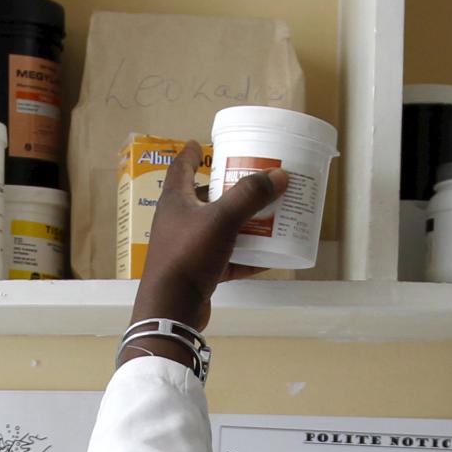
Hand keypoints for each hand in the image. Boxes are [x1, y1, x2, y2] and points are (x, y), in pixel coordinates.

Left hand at [121, 142, 287, 361]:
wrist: (172, 308)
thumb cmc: (188, 255)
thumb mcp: (221, 219)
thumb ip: (249, 196)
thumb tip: (279, 176)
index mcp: (175, 201)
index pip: (180, 168)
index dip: (189, 154)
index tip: (197, 143)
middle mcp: (178, 221)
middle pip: (203, 199)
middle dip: (226, 190)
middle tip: (249, 180)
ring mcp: (187, 248)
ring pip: (217, 229)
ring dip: (240, 223)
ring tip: (266, 214)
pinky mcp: (197, 272)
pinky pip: (226, 259)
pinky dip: (245, 257)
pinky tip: (268, 257)